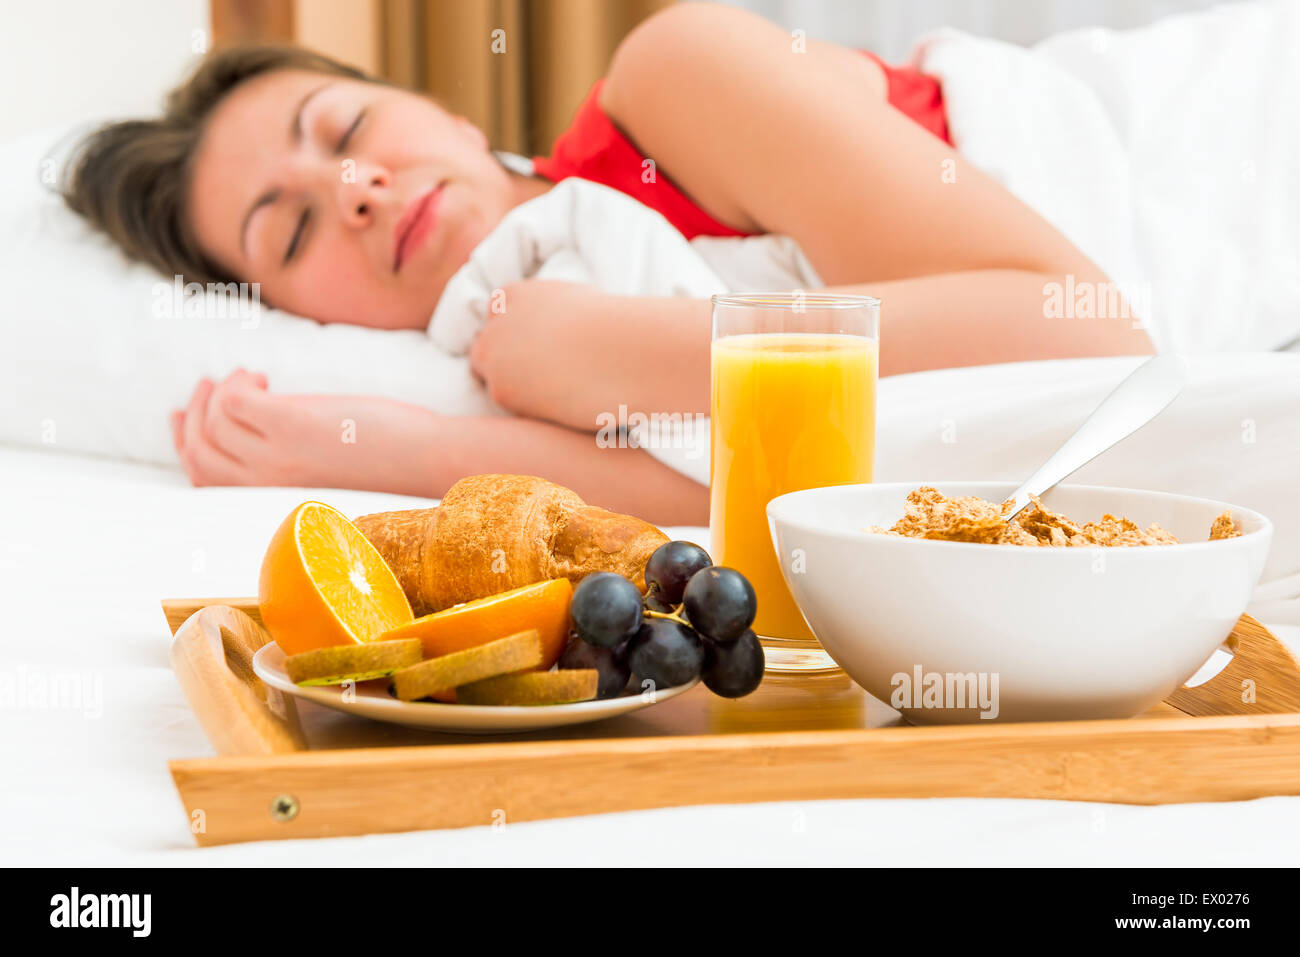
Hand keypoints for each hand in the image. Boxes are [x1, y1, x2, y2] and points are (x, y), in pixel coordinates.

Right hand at [170, 369, 441, 494]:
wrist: (426, 462)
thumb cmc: (388, 465)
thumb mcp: (327, 471)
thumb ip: (292, 461)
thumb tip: (267, 432)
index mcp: (275, 499)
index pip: (205, 480)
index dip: (186, 445)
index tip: (182, 416)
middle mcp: (270, 486)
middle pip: (200, 452)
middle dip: (193, 416)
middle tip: (209, 387)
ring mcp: (279, 458)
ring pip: (214, 423)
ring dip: (218, 392)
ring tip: (247, 378)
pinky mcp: (294, 427)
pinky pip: (236, 401)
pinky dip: (238, 383)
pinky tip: (263, 377)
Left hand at [468, 280, 619, 428]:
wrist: (629, 352)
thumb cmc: (621, 331)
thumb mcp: (581, 305)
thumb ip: (553, 317)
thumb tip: (557, 339)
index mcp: (516, 294)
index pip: (496, 318)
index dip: (514, 341)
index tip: (537, 356)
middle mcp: (497, 321)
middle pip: (485, 352)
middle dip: (507, 368)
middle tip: (544, 385)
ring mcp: (493, 354)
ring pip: (495, 382)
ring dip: (520, 393)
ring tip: (563, 396)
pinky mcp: (501, 389)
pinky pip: (510, 407)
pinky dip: (531, 411)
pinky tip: (562, 408)